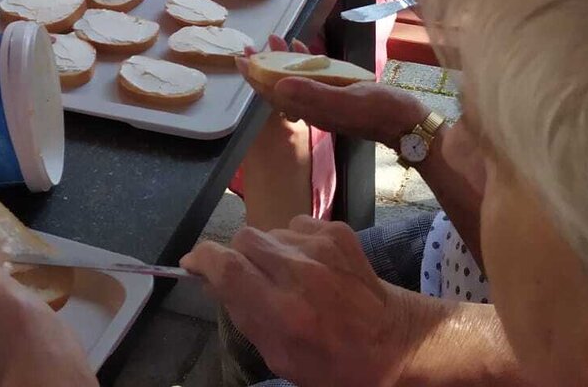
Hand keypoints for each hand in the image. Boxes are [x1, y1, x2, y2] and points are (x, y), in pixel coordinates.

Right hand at [183, 219, 417, 386]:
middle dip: (237, 256)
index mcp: (283, 311)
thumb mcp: (280, 358)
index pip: (226, 266)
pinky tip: (310, 266)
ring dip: (267, 250)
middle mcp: (300, 272)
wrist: (394, 341)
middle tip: (250, 278)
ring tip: (287, 276)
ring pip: (269, 230)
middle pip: (243, 239)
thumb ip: (244, 316)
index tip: (193, 264)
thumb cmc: (333, 362)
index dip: (202, 259)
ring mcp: (322, 247)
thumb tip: (211, 280)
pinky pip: (296, 224)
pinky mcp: (338, 231)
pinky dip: (293, 242)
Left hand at [239, 36, 423, 148]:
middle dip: (263, 65)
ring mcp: (326, 103)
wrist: (409, 124)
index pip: (274, 92)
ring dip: (283, 60)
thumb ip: (314, 94)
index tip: (240, 58)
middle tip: (251, 45)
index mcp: (312, 110)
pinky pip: (313, 79)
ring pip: (295, 81)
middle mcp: (314, 108)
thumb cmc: (381, 111)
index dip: (255, 76)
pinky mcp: (339, 96)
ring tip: (275, 39)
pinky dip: (304, 63)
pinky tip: (304, 48)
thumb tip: (278, 85)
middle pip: (280, 86)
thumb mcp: (347, 100)